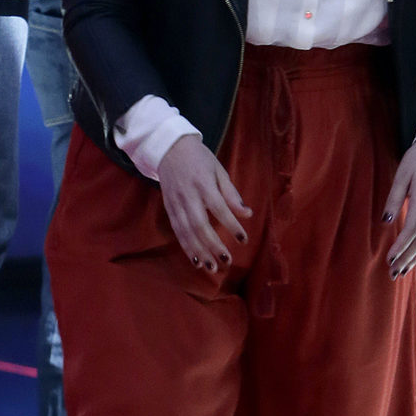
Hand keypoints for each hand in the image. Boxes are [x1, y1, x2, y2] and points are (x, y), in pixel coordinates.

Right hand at [157, 135, 252, 272]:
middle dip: (213, 244)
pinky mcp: (169, 209)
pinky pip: (177, 231)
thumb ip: (231, 193)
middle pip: (199, 224)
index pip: (219, 207)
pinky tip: (196, 260)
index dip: (231, 225)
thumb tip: (247, 214)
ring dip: (199, 251)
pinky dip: (186, 247)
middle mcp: (188, 195)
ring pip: (186, 231)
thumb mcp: (219, 170)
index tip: (243, 240)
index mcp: (203, 183)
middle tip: (227, 260)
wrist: (169, 149)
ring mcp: (176, 203)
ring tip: (212, 267)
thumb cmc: (200, 159)